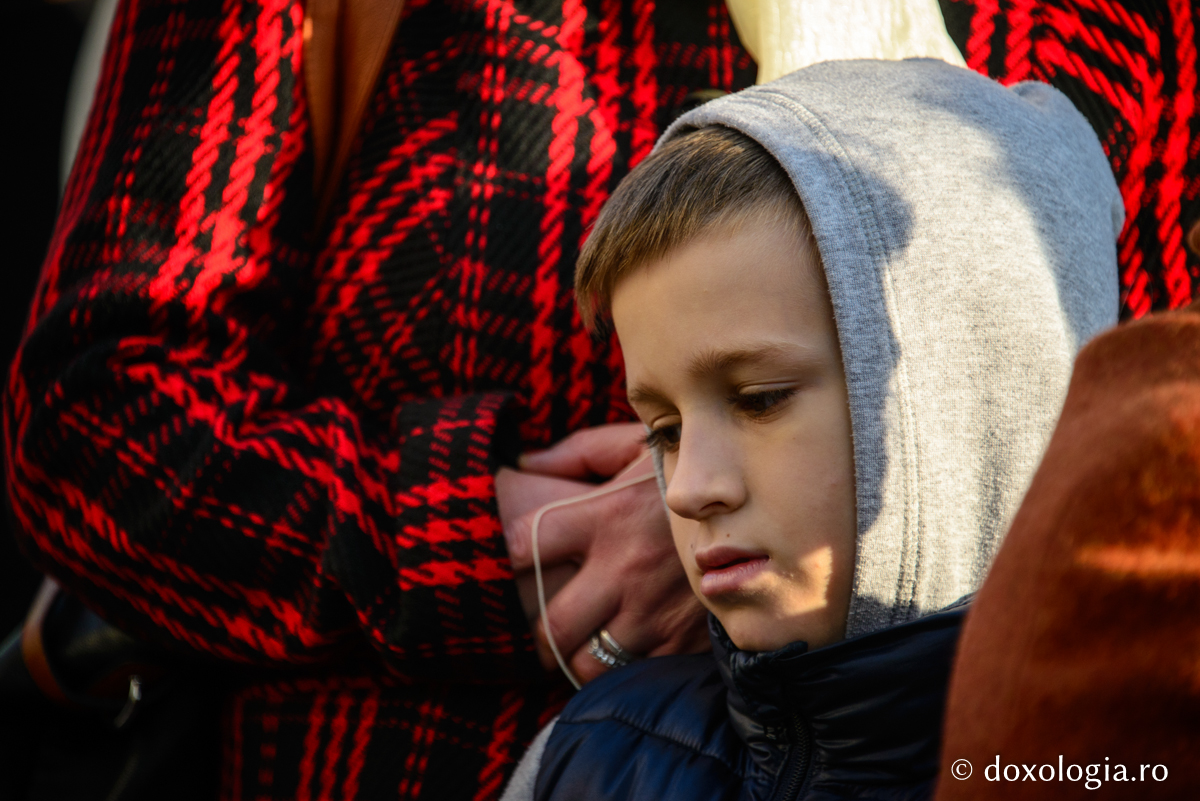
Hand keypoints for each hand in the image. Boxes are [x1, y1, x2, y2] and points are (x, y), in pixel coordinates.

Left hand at [502, 424, 709, 683]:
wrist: (770, 496)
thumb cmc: (689, 468)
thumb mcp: (634, 443)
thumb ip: (576, 452)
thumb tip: (525, 461)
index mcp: (606, 516)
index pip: (524, 544)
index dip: (504, 553)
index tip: (507, 557)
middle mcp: (626, 569)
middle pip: (552, 625)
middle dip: (538, 632)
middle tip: (540, 625)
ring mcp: (658, 610)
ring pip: (592, 662)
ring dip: (578, 657)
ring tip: (580, 643)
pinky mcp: (688, 638)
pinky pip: (640, 672)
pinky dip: (627, 667)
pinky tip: (625, 648)